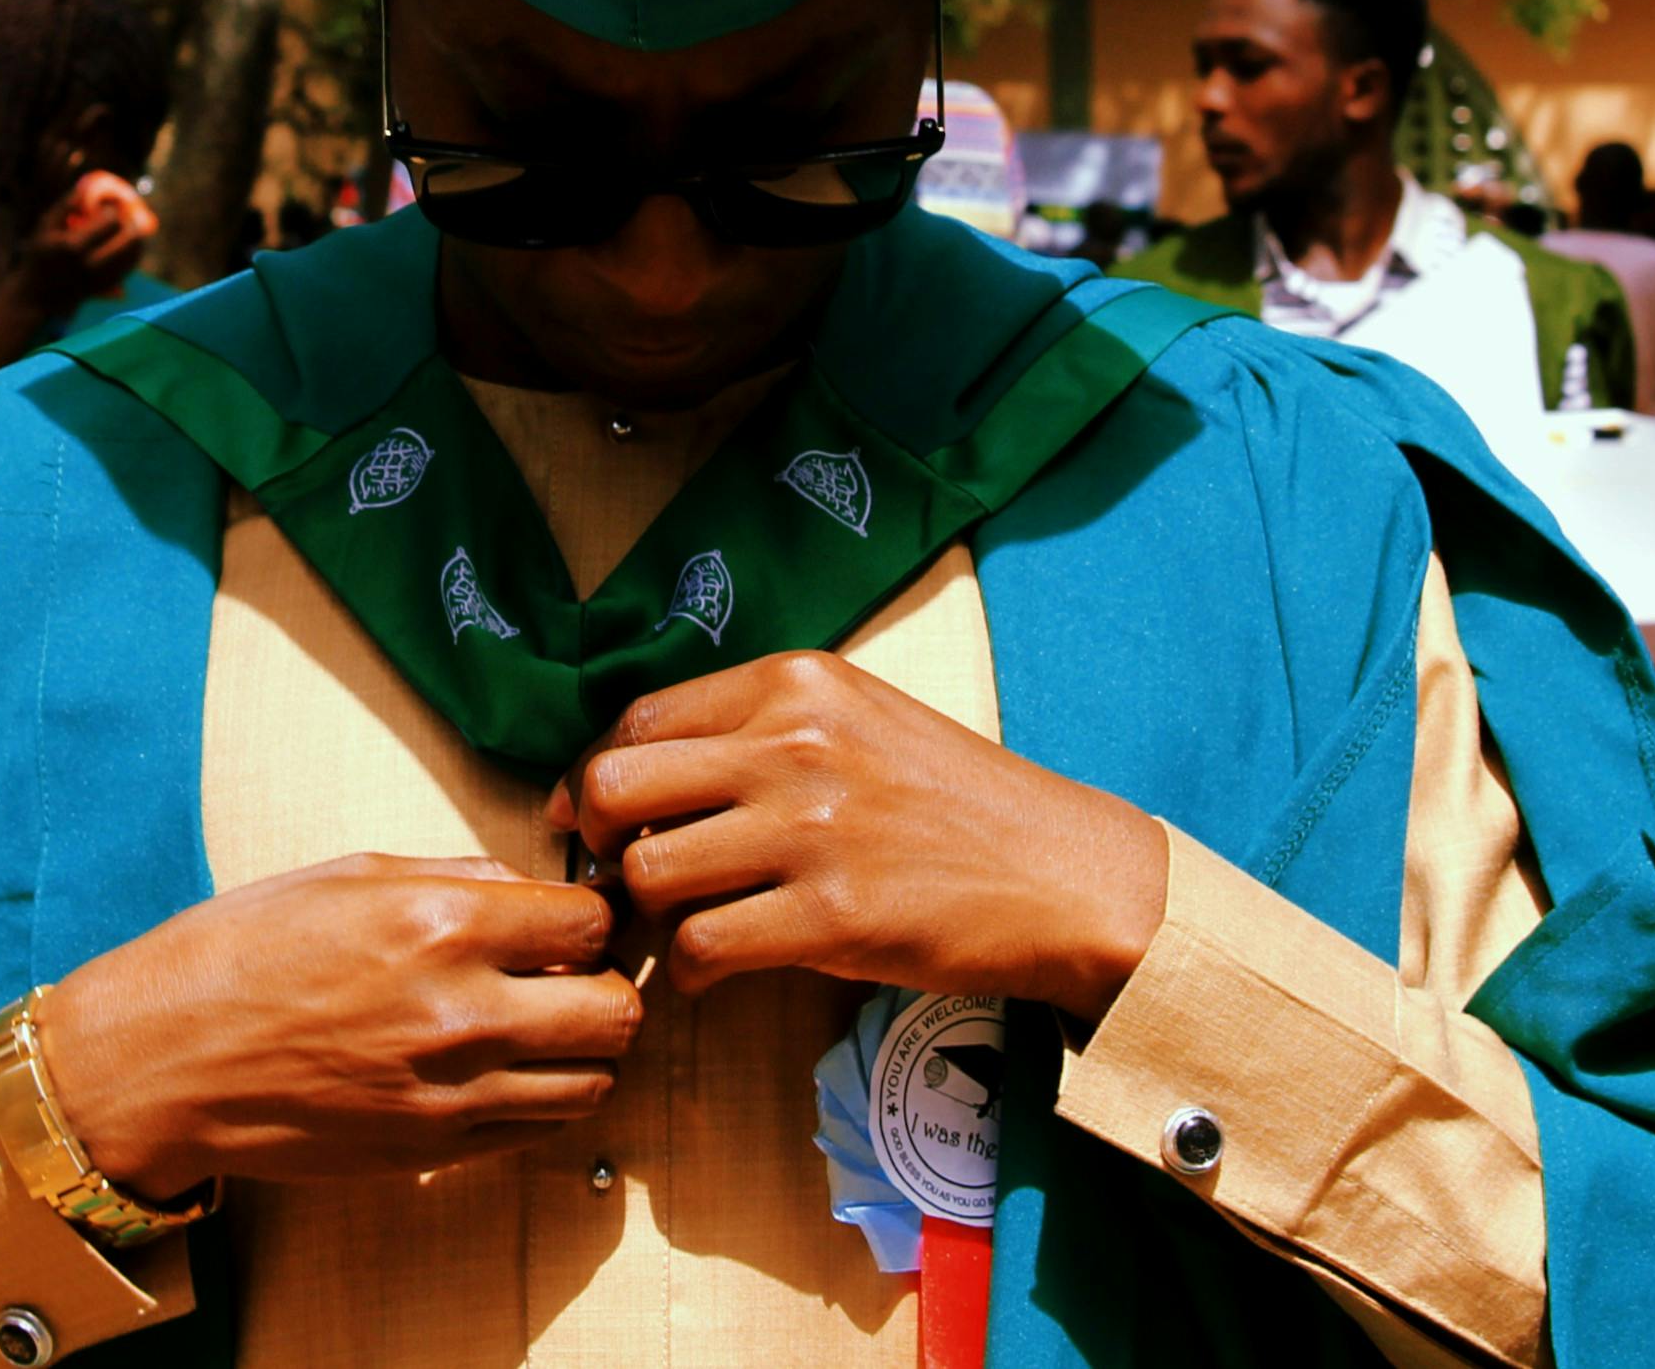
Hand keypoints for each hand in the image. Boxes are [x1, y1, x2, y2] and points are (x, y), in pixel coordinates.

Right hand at [17, 170, 157, 310]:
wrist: (36, 295)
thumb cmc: (39, 255)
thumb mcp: (45, 226)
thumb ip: (65, 205)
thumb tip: (86, 187)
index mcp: (72, 246)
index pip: (110, 221)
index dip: (115, 208)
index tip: (111, 204)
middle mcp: (89, 264)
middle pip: (129, 239)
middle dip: (132, 222)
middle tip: (127, 214)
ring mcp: (100, 278)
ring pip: (133, 255)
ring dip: (136, 237)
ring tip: (130, 226)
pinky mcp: (106, 288)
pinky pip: (129, 268)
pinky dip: (134, 253)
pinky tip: (128, 244)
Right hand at [35, 854, 640, 1198]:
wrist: (160, 1060)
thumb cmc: (239, 953)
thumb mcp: (348, 874)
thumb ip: (456, 876)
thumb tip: (529, 886)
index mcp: (442, 923)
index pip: (591, 922)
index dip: (591, 916)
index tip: (570, 919)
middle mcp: (460, 1012)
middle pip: (616, 1011)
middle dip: (605, 987)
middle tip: (570, 977)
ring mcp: (449, 1092)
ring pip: (591, 1081)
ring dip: (581, 1051)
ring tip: (539, 1027)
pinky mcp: (431, 1149)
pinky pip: (536, 1130)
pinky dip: (540, 1098)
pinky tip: (499, 1069)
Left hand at [546, 651, 1169, 1023]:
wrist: (1062, 873)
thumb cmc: (955, 800)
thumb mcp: (859, 718)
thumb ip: (759, 730)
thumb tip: (638, 775)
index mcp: (795, 683)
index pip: (635, 720)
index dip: (593, 776)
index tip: (593, 818)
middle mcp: (792, 742)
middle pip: (614, 787)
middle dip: (596, 841)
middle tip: (621, 877)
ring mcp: (810, 829)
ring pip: (647, 872)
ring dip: (650, 913)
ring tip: (686, 924)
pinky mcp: (831, 916)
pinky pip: (701, 948)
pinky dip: (691, 971)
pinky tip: (717, 971)